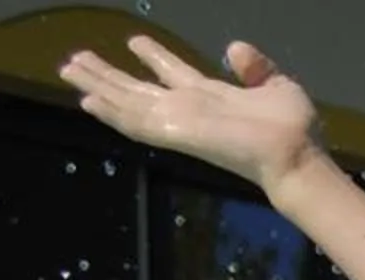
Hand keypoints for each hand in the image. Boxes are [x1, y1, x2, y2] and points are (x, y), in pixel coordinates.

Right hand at [60, 36, 321, 192]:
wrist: (294, 153)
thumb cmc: (292, 127)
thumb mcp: (276, 84)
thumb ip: (254, 67)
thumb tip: (233, 48)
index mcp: (211, 97)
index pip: (173, 74)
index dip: (154, 57)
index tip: (134, 41)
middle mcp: (188, 110)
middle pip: (138, 89)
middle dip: (108, 75)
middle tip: (76, 59)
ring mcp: (178, 122)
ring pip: (127, 103)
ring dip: (98, 87)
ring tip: (69, 70)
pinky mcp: (174, 133)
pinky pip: (135, 121)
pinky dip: (110, 111)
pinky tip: (87, 101)